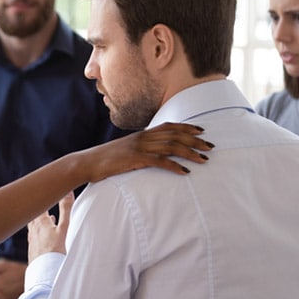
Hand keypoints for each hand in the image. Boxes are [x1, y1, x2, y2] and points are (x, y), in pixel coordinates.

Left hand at [28, 192, 73, 260]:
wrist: (46, 274)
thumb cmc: (56, 250)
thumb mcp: (65, 228)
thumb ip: (66, 209)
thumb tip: (68, 192)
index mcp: (40, 222)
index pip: (39, 204)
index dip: (42, 196)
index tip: (45, 189)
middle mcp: (33, 230)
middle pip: (33, 214)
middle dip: (39, 208)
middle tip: (43, 201)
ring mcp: (32, 240)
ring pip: (33, 226)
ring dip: (39, 220)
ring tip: (47, 217)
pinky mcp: (32, 250)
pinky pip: (34, 237)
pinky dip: (39, 232)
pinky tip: (43, 237)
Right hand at [77, 122, 212, 182]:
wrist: (88, 163)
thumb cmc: (106, 160)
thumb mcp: (125, 150)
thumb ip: (140, 149)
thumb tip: (152, 154)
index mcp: (142, 135)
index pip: (169, 127)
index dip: (187, 128)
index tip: (202, 131)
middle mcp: (143, 138)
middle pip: (174, 135)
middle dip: (195, 141)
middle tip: (211, 147)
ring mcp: (139, 147)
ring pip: (171, 146)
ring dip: (190, 153)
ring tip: (204, 160)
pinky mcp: (135, 159)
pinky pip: (159, 161)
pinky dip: (174, 166)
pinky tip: (185, 171)